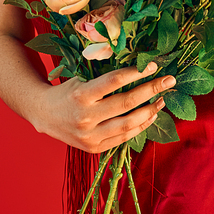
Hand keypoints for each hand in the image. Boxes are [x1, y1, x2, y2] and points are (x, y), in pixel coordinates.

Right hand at [32, 62, 173, 152]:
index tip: (152, 65)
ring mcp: (90, 135)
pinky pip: (124, 137)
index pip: (114, 81)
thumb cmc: (67, 90)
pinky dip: (140, 126)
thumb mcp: (81, 78)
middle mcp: (85, 116)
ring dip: (150, 110)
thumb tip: (139, 69)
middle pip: (126, 103)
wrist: (44, 114)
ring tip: (163, 99)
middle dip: (151, 90)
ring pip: (128, 124)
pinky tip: (151, 115)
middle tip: (169, 80)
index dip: (135, 73)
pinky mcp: (94, 148)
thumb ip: (105, 78)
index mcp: (80, 94)